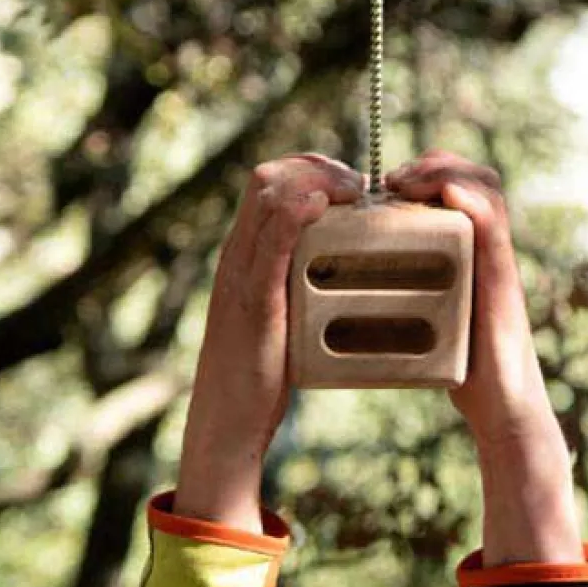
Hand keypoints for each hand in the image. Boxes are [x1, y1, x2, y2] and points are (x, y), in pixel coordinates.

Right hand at [174, 153, 364, 532]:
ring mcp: (242, 276)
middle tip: (360, 185)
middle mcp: (238, 257)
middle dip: (318, 166)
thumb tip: (337, 275)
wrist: (227, 420)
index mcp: (244, 258)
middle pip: (268, 177)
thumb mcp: (277, 319)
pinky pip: (269, 243)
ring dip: (316, 180)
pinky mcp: (253, 302)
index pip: (269, 184)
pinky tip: (320, 206)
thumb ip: (296, 290)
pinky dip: (294, 215)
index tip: (352, 185)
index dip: (312, 170)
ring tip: (354, 191)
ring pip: (267, 197)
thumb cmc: (258, 375)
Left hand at [386, 150, 582, 563]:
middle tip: (394, 179)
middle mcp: (488, 251)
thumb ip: (410, 296)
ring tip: (408, 182)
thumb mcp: (431, 320)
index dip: (428, 170)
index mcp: (471, 254)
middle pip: (478, 178)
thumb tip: (357, 288)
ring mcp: (497, 264)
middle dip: (435, 163)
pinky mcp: (502, 283)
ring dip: (447, 172)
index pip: (462, 187)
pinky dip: (471, 202)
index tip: (388, 182)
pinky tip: (448, 194)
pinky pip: (493, 229)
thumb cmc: (464, 370)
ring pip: (487, 191)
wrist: (501, 408)